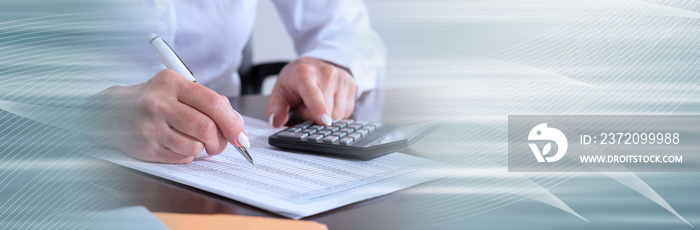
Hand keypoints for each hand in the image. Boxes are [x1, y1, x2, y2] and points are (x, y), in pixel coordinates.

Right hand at [91, 70, 247, 162]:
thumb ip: (206, 102)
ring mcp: (150, 127)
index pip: (213, 103)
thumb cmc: (152, 100)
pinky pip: (180, 158)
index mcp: (172, 83)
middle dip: (220, 141)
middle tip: (220, 144)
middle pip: (206, 128)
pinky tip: (177, 144)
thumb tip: (237, 123)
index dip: (232, 122)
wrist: (111, 112)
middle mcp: (159, 103)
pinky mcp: (145, 147)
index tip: (241, 135)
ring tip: (195, 142)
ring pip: (194, 147)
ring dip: (202, 149)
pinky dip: (187, 156)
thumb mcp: (177, 89)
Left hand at [267, 57, 356, 126]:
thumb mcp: (280, 91)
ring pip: (338, 113)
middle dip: (314, 115)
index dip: (318, 108)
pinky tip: (329, 102)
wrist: (314, 64)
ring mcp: (341, 78)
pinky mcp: (352, 85)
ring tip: (318, 103)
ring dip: (327, 115)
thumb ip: (275, 108)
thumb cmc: (296, 80)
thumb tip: (276, 121)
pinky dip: (337, 112)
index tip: (323, 121)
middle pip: (326, 109)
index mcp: (305, 72)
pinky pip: (346, 111)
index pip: (313, 93)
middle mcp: (326, 73)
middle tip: (306, 105)